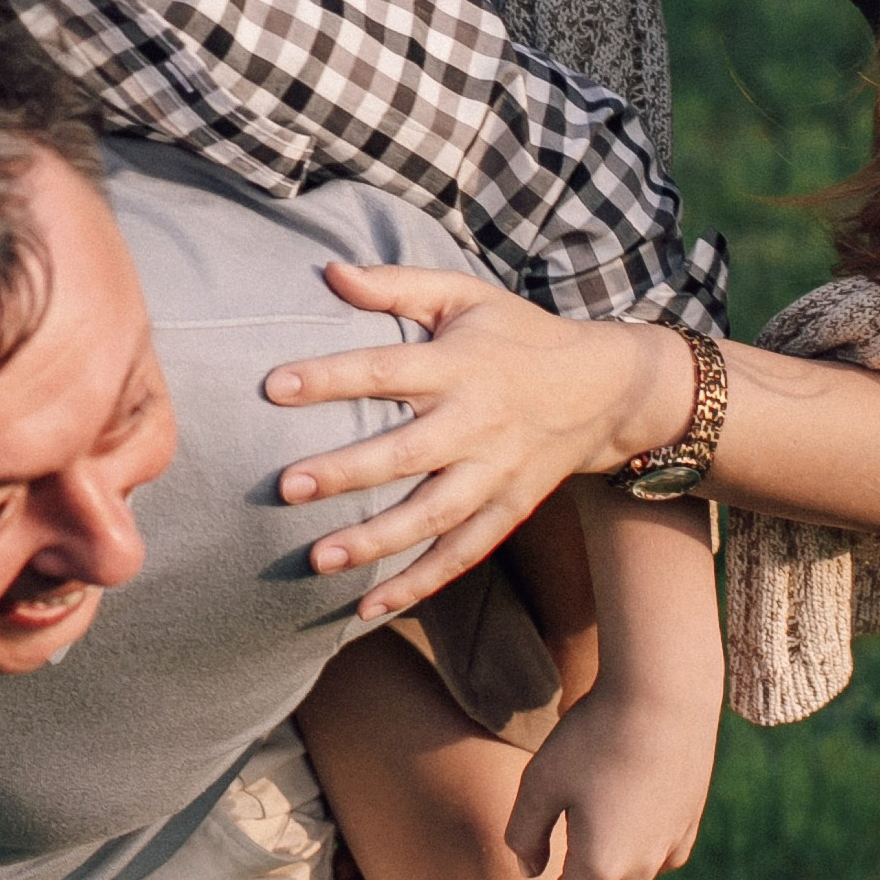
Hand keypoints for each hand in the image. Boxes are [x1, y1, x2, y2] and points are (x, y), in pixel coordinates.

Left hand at [263, 267, 696, 605]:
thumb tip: (330, 271)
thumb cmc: (516, 334)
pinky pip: (461, 555)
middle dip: (347, 472)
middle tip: (286, 487)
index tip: (274, 386)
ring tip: (319, 559)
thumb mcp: (464, 295)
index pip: (387, 369)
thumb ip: (397, 284)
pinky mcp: (508, 511)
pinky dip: (418, 584)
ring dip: (377, 542)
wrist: (606, 388)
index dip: (331, 378)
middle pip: (407, 453)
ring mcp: (496, 473)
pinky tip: (368, 608)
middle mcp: (478, 422)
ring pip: (433, 516)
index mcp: (460, 364)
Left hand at [495, 680, 717, 879]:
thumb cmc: (594, 736)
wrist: (666, 694)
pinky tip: (612, 865)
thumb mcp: (540, 782)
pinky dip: (623, 878)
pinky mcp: (685, 822)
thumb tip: (530, 870)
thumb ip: (525, 834)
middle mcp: (641, 869)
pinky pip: (651, 866)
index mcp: (600, 867)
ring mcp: (669, 847)